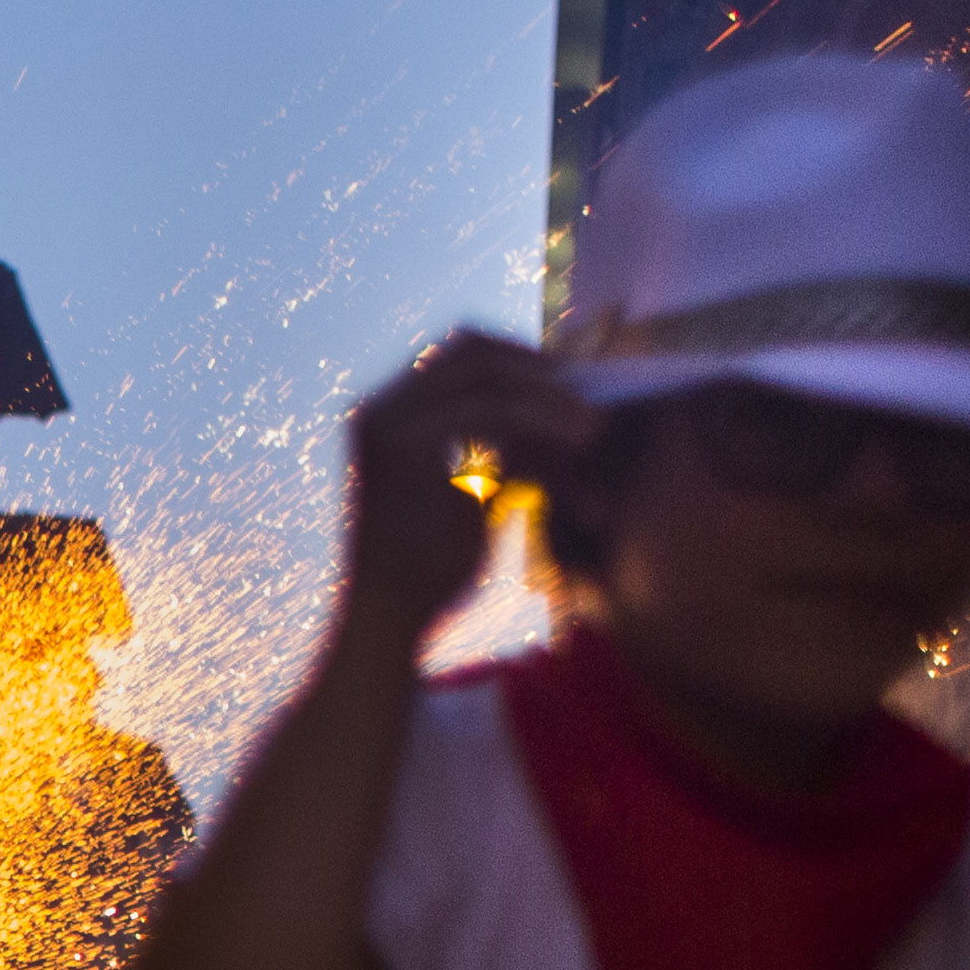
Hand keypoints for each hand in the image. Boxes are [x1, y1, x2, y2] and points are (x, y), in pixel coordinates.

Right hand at [333, 329, 595, 655]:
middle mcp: (377, 407)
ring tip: (592, 427)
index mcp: (388, 415)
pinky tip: (575, 440)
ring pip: (483, 371)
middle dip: (535, 364)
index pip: (458, 355)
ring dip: (545, 393)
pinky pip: (487, 410)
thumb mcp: (478, 500)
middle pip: (467, 344)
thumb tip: (558, 421)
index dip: (519, 357)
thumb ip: (506, 457)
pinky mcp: (398, 445)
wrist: (385, 625)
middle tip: (588, 396)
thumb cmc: (429, 577)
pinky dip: (537, 418)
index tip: (571, 380)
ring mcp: (382, 420)